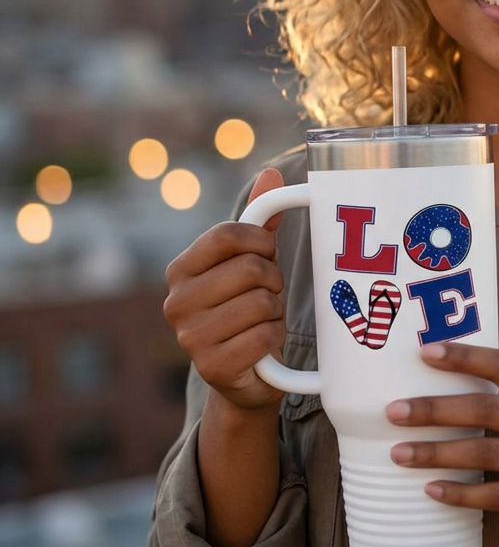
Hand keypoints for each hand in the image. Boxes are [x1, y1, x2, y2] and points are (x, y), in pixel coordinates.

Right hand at [164, 168, 287, 411]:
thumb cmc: (250, 305)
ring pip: (262, 302)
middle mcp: (175, 302)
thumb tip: (272, 174)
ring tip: (262, 320)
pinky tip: (261, 344)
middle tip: (266, 294)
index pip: (227, 235)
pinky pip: (265, 335)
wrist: (248, 372)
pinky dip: (274, 337)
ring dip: (275, 311)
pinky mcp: (211, 367)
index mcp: (181, 268)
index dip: (261, 240)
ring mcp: (189, 338)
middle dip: (272, 280)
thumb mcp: (254, 260)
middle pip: (251, 268)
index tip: (267, 252)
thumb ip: (261, 219)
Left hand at [385, 342, 498, 542]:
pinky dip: (462, 494)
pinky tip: (434, 491)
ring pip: (484, 454)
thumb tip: (461, 384)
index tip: (425, 352)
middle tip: (394, 411)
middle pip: (484, 409)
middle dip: (434, 409)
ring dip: (437, 454)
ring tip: (400, 453)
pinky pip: (497, 496)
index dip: (463, 356)